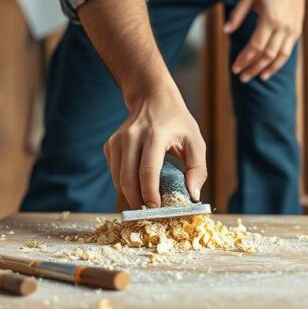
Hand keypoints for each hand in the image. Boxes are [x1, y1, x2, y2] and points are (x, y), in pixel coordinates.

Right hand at [104, 87, 207, 208]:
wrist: (152, 97)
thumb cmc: (177, 122)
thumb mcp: (195, 141)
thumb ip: (197, 169)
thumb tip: (192, 195)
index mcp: (155, 135)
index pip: (147, 171)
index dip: (150, 194)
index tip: (157, 208)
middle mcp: (132, 136)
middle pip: (128, 179)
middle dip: (137, 200)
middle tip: (150, 210)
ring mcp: (118, 140)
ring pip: (118, 179)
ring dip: (130, 194)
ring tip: (145, 199)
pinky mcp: (110, 145)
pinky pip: (114, 173)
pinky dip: (124, 183)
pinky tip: (138, 181)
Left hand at [224, 0, 307, 82]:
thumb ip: (238, 14)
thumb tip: (225, 31)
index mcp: (269, 18)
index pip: (255, 46)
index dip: (244, 59)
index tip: (234, 67)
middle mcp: (282, 27)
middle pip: (266, 55)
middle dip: (253, 68)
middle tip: (241, 77)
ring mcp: (291, 30)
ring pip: (279, 57)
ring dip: (266, 69)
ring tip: (255, 77)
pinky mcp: (296, 32)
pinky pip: (287, 53)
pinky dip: (278, 63)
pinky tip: (268, 70)